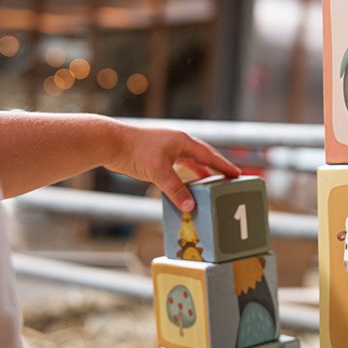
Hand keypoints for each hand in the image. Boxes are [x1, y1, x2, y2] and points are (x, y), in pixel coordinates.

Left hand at [104, 122, 240, 211]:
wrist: (110, 143)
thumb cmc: (135, 152)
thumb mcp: (158, 172)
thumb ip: (176, 190)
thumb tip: (190, 206)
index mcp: (182, 141)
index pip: (209, 155)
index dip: (224, 166)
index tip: (237, 174)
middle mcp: (177, 142)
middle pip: (203, 154)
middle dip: (217, 166)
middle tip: (230, 177)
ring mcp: (167, 147)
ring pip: (190, 159)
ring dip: (202, 170)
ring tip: (212, 181)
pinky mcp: (157, 154)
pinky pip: (179, 163)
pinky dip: (187, 172)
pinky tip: (188, 180)